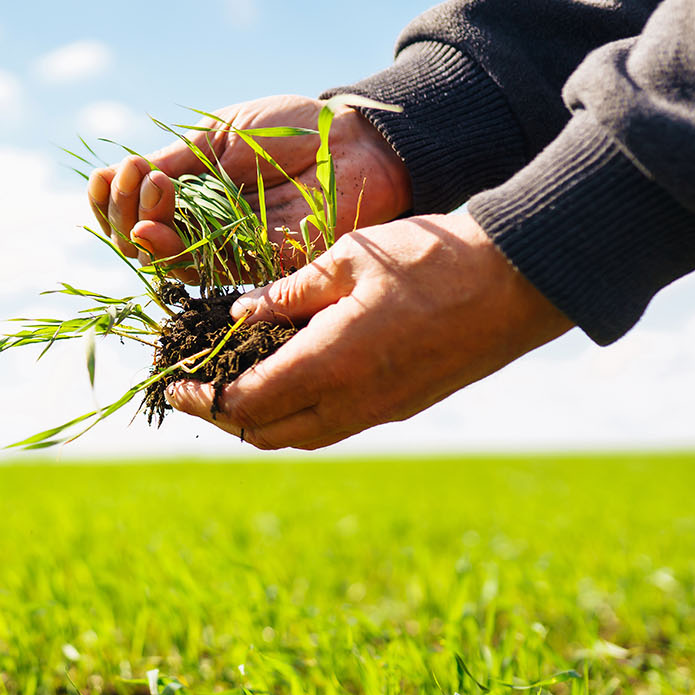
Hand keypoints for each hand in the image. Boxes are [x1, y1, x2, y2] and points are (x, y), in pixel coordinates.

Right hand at [86, 94, 411, 266]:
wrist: (351, 141)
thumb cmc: (288, 131)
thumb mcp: (216, 136)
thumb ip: (170, 161)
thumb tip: (113, 177)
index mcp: (191, 197)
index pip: (136, 211)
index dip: (111, 201)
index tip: (105, 175)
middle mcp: (202, 229)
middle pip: (139, 241)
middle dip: (121, 212)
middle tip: (133, 177)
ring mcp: (225, 250)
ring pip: (162, 259)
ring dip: (141, 226)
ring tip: (151, 188)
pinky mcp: (251, 269)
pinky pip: (200, 269)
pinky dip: (169, 250)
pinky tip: (156, 224)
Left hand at [166, 212, 572, 449]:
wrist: (519, 280)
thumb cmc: (431, 258)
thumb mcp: (347, 258)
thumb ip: (287, 292)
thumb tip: (239, 315)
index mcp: (330, 365)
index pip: (245, 403)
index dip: (203, 399)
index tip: (175, 384)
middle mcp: (351, 402)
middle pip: (266, 432)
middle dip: (222, 417)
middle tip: (195, 390)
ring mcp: (379, 411)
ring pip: (299, 436)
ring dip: (259, 421)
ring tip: (232, 389)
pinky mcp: (400, 407)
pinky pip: (331, 427)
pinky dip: (295, 416)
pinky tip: (285, 381)